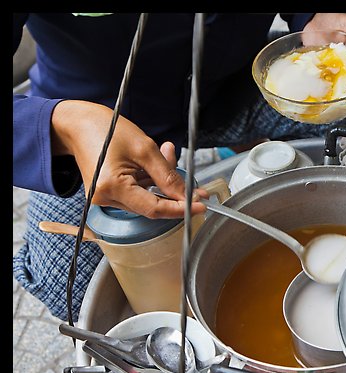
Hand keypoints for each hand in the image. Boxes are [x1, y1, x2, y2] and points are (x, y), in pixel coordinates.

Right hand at [51, 100, 206, 218]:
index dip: (180, 209)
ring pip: (146, 198)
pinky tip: (153, 161)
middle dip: (174, 193)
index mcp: (112, 187)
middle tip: (196, 186)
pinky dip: (150, 180)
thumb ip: (167, 175)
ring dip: (161, 181)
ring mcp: (104, 198)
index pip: (154, 208)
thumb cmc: (106, 130)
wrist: (78, 124)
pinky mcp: (107, 193)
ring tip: (166, 153)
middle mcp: (104, 198)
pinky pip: (137, 192)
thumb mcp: (145, 149)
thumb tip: (187, 195)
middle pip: (151, 204)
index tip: (200, 206)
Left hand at [303, 13, 345, 111]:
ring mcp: (338, 77)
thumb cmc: (333, 19)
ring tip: (331, 109)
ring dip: (340, 105)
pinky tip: (318, 101)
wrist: (311, 20)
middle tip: (344, 109)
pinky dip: (324, 99)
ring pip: (345, 98)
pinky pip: (327, 93)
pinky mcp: (324, 79)